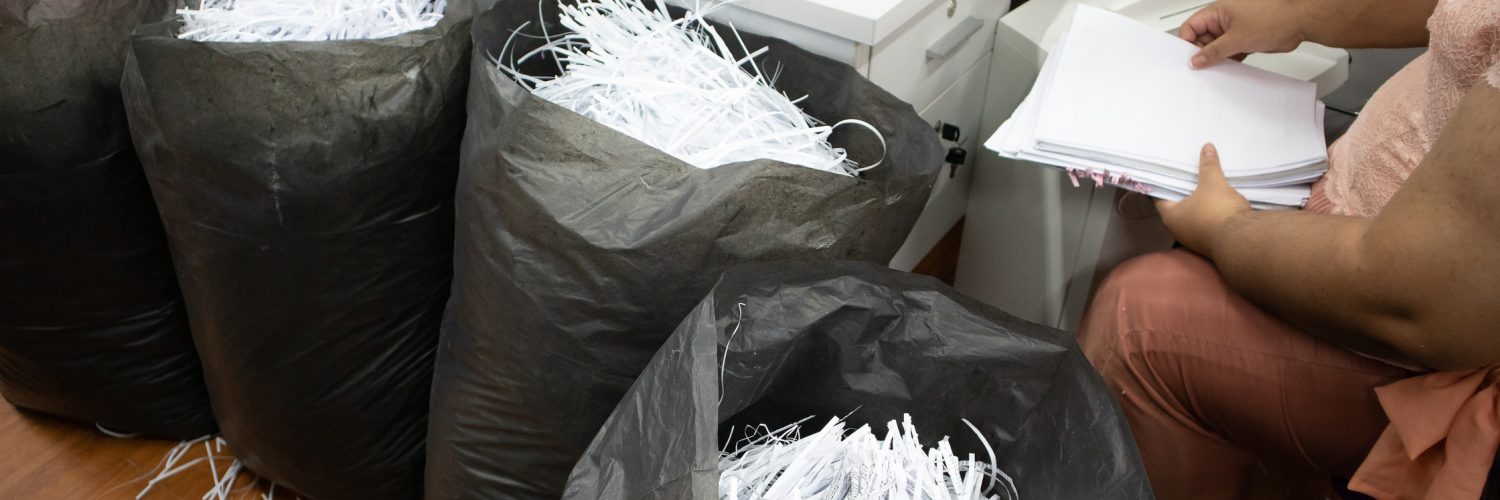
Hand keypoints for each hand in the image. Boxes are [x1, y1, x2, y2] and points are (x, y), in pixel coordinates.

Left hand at [1156, 144, 1250, 256]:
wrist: (1242, 240)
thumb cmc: (1218, 211)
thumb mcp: (1213, 183)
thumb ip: (1208, 166)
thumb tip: (1207, 147)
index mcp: (1171, 217)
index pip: (1159, 198)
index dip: (1164, 184)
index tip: (1168, 174)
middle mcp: (1178, 231)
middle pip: (1176, 207)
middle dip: (1182, 193)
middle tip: (1187, 177)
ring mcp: (1194, 240)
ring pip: (1192, 218)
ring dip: (1197, 206)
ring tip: (1203, 188)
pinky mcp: (1210, 244)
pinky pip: (1206, 225)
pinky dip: (1209, 215)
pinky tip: (1217, 205)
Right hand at [1179, 1, 1307, 67]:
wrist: (1299, 21)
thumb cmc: (1274, 17)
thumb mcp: (1236, 38)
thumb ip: (1213, 52)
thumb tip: (1196, 60)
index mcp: (1217, 11)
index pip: (1191, 27)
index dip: (1187, 43)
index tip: (1188, 59)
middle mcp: (1224, 20)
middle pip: (1202, 39)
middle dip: (1201, 54)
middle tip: (1202, 68)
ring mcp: (1234, 30)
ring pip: (1216, 47)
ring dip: (1216, 59)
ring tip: (1217, 69)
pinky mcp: (1244, 39)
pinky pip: (1229, 52)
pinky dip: (1228, 61)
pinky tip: (1228, 69)